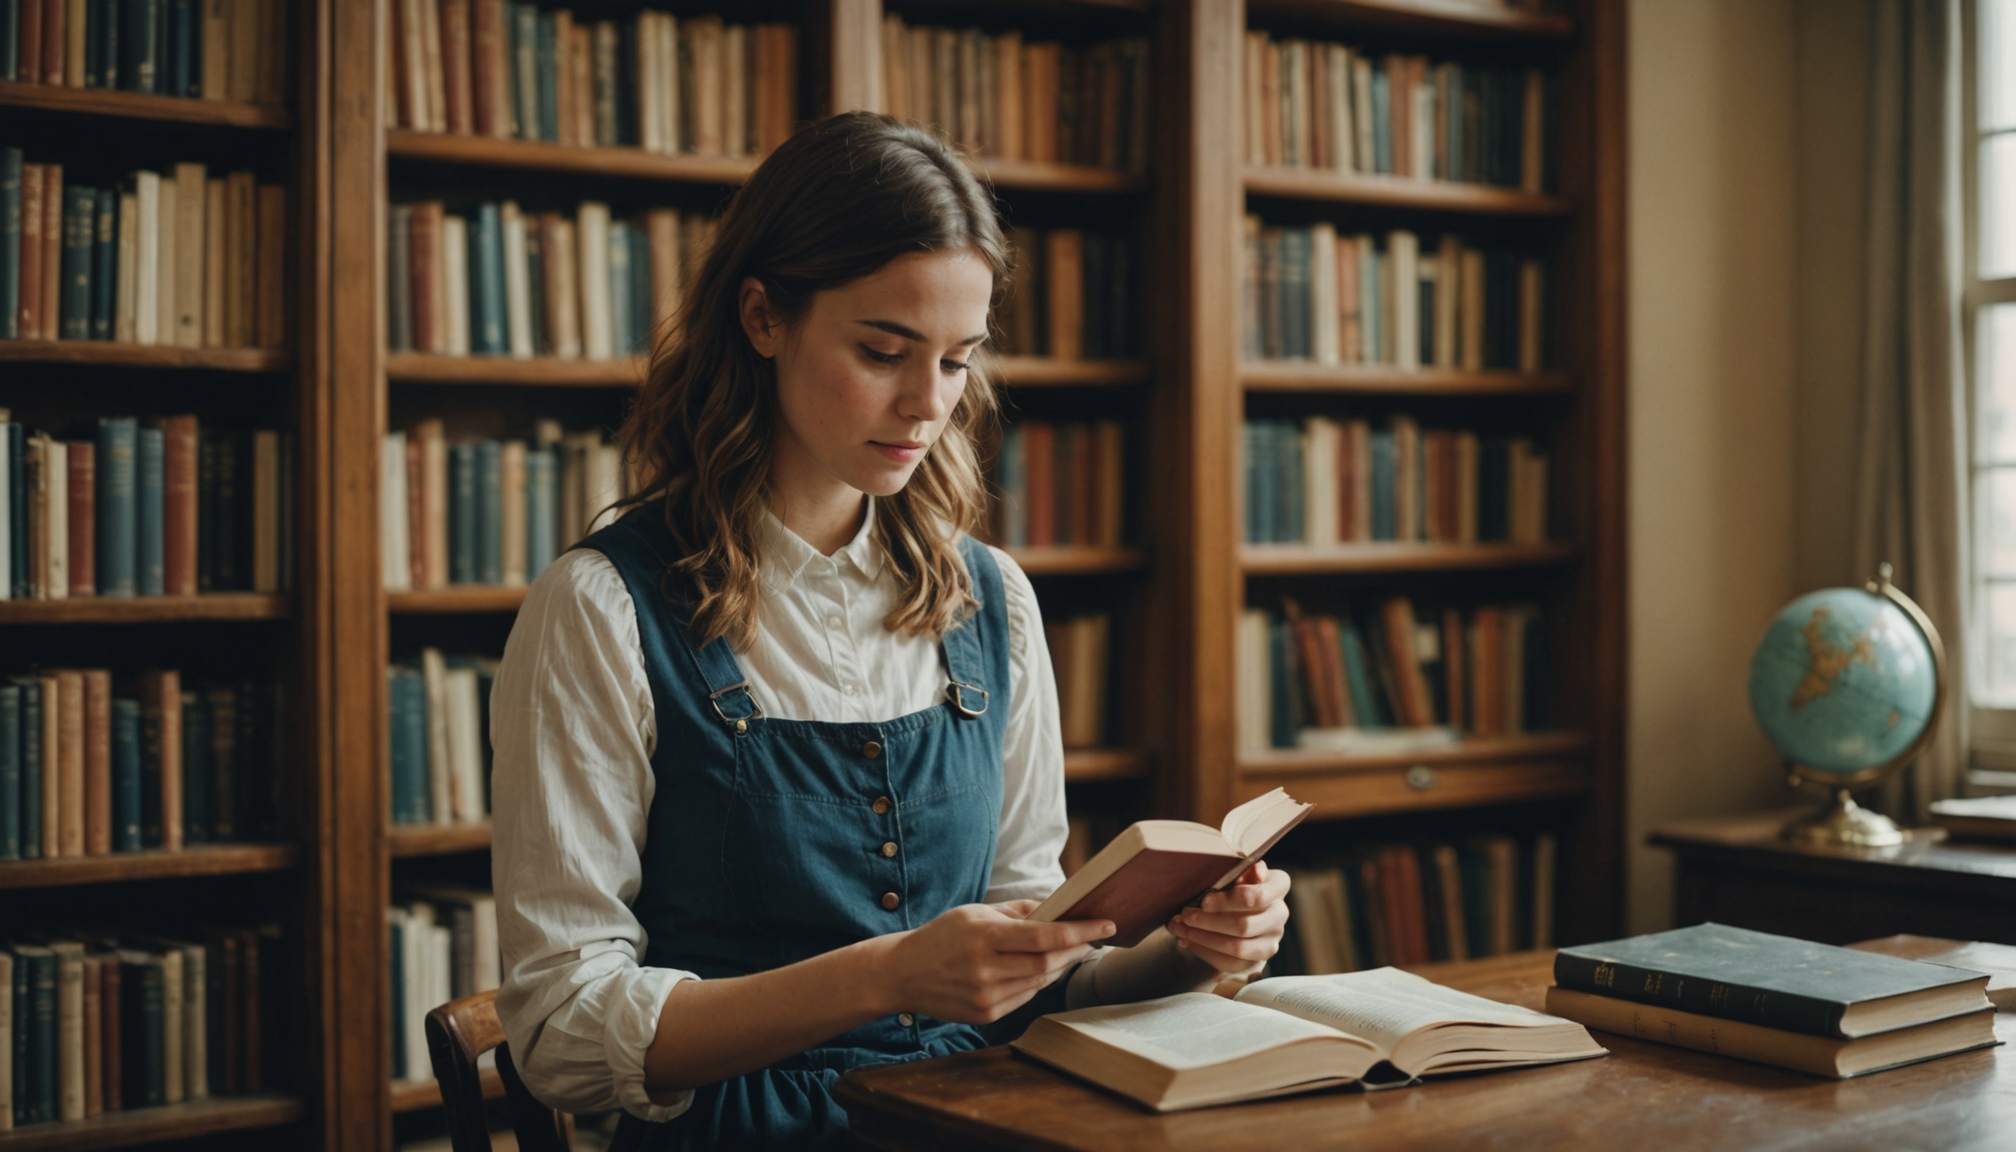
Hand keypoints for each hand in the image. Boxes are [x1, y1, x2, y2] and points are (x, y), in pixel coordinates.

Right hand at [878, 900, 1113, 1024]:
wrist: (902, 974)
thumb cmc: (942, 936)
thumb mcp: (974, 912)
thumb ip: (1017, 911)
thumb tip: (1057, 909)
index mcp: (982, 935)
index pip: (1042, 936)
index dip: (1079, 932)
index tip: (1106, 925)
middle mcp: (984, 968)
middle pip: (1047, 964)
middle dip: (1077, 950)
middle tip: (1095, 938)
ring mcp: (984, 996)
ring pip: (1039, 983)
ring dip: (1060, 966)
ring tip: (1072, 950)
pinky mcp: (984, 1015)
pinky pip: (1025, 997)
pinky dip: (1039, 982)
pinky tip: (1043, 970)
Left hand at [1166, 862, 1290, 974]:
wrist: (1239, 910)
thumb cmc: (1233, 883)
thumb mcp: (1235, 871)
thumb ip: (1241, 870)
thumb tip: (1254, 870)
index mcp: (1278, 886)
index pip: (1257, 897)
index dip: (1227, 901)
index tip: (1203, 901)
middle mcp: (1280, 914)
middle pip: (1244, 926)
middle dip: (1208, 922)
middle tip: (1185, 915)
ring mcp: (1271, 940)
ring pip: (1237, 948)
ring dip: (1203, 939)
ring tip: (1180, 929)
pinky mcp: (1257, 960)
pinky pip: (1230, 963)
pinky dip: (1204, 951)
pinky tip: (1187, 941)